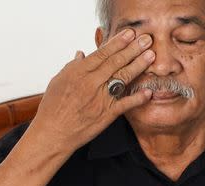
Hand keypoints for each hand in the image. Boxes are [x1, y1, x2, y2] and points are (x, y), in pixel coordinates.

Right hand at [30, 28, 156, 152]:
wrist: (53, 133)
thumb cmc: (53, 107)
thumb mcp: (58, 81)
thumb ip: (72, 66)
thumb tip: (82, 54)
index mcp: (78, 72)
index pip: (102, 53)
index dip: (118, 42)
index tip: (130, 33)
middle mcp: (91, 83)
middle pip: (116, 62)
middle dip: (133, 49)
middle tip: (147, 39)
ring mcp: (100, 99)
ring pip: (123, 78)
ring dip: (139, 66)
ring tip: (151, 56)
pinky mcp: (106, 115)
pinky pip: (125, 104)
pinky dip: (137, 98)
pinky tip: (148, 91)